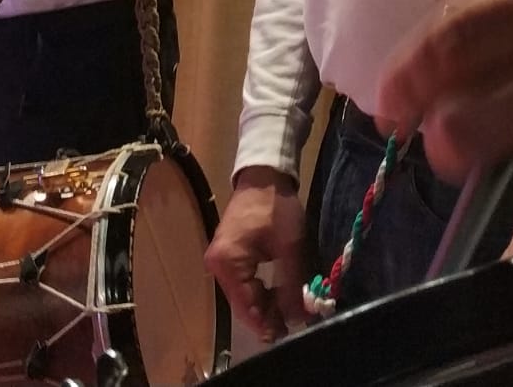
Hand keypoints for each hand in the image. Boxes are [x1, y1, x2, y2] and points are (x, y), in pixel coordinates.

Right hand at [207, 168, 310, 342]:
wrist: (263, 175)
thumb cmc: (276, 207)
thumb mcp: (289, 246)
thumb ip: (291, 284)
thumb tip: (296, 318)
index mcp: (227, 263)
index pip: (246, 307)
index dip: (266, 324)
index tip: (286, 337)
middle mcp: (216, 266)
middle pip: (242, 303)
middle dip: (267, 317)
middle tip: (292, 326)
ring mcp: (219, 261)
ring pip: (243, 295)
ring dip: (264, 305)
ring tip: (288, 314)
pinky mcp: (227, 257)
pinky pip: (242, 283)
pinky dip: (259, 291)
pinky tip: (277, 297)